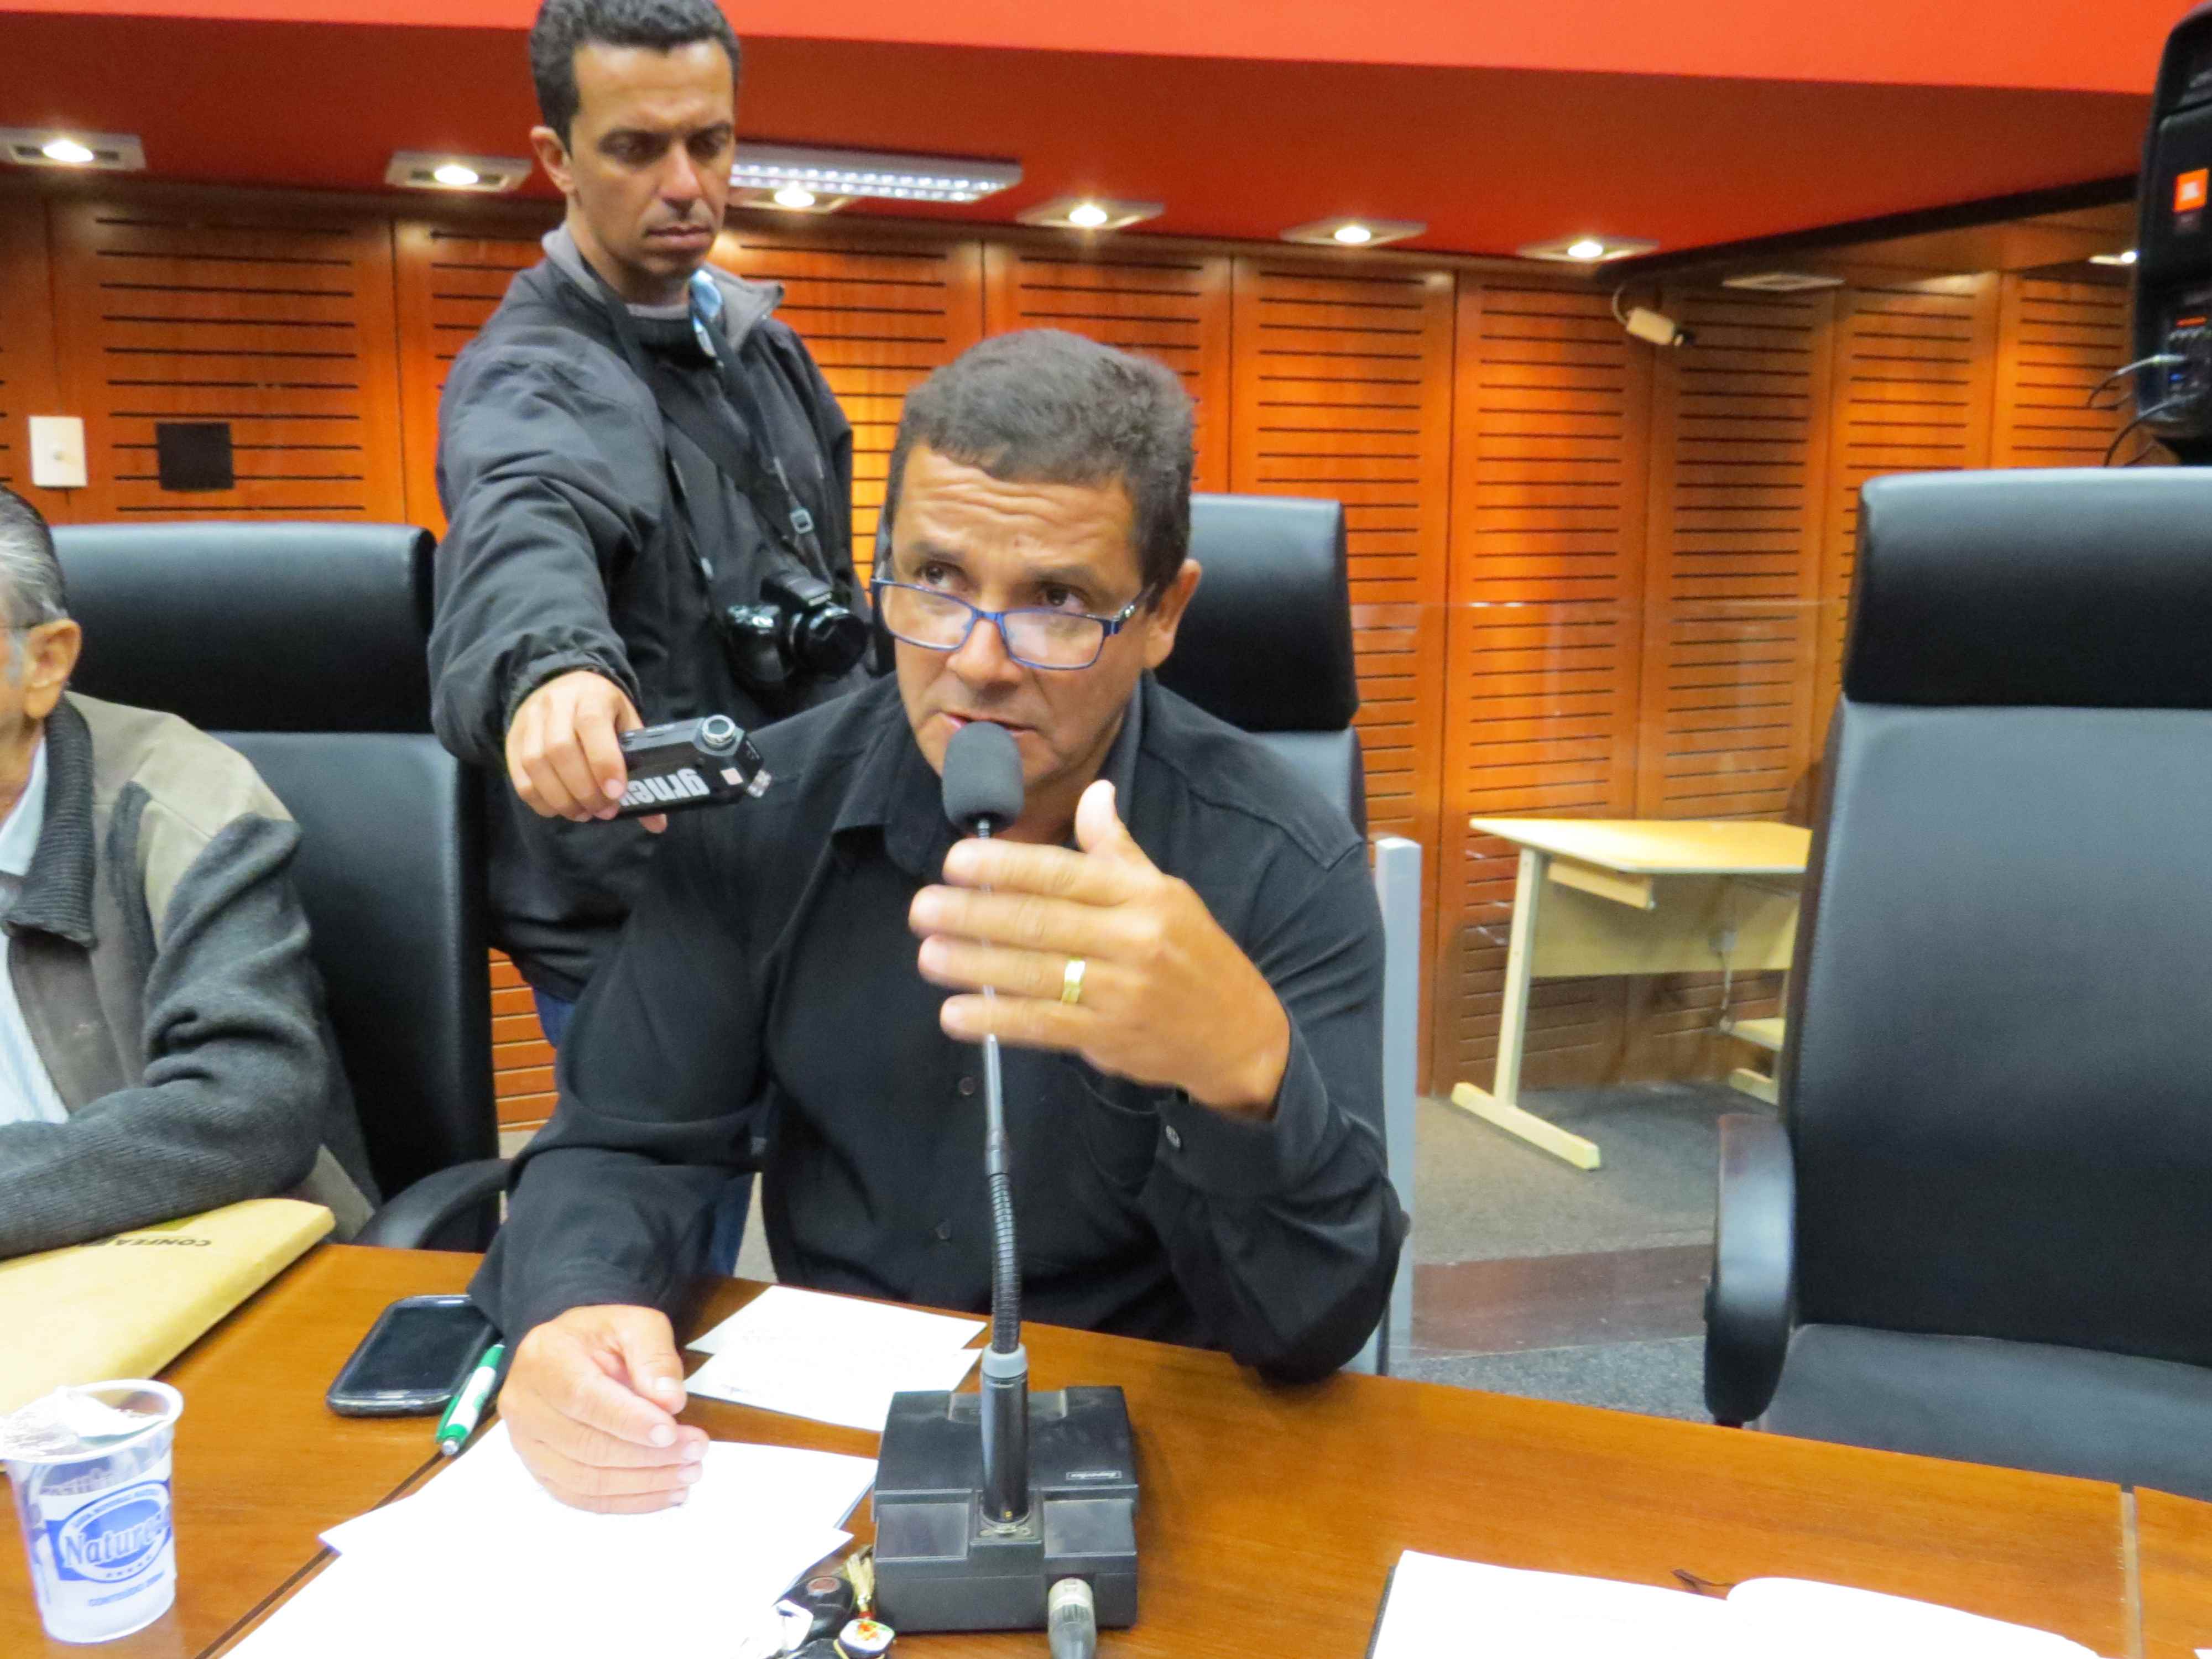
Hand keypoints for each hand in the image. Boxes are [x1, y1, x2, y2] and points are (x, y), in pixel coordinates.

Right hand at [500, 1305, 707, 1512]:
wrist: (563, 1356)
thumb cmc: (600, 1338)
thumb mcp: (633, 1324)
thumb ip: (653, 1355)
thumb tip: (670, 1401)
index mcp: (544, 1360)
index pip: (583, 1398)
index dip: (628, 1420)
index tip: (671, 1432)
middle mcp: (524, 1406)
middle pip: (585, 1445)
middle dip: (647, 1456)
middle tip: (696, 1453)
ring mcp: (527, 1445)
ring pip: (585, 1480)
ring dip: (643, 1485)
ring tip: (688, 1475)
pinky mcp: (539, 1472)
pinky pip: (582, 1498)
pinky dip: (627, 1502)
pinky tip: (665, 1494)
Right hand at [504, 670, 665, 831]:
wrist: (563, 685)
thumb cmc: (602, 710)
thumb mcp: (627, 724)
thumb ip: (642, 766)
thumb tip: (657, 822)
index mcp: (591, 695)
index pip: (592, 724)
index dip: (603, 762)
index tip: (616, 794)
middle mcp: (555, 704)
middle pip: (560, 749)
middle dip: (584, 789)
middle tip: (603, 811)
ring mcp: (529, 720)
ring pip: (536, 763)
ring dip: (561, 798)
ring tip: (582, 814)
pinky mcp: (512, 739)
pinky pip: (519, 775)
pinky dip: (539, 800)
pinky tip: (559, 809)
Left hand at [909, 779, 1291, 1114]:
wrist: (1240, 1034)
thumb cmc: (1194, 956)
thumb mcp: (1166, 893)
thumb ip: (1118, 850)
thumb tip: (1095, 793)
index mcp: (1143, 896)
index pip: (1065, 873)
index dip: (1007, 866)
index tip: (956, 861)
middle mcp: (1133, 939)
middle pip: (1042, 922)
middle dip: (976, 914)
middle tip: (922, 908)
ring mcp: (1121, 992)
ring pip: (1036, 974)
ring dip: (975, 966)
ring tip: (928, 955)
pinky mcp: (1110, 1038)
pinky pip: (1044, 1026)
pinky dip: (997, 1020)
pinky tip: (957, 1014)